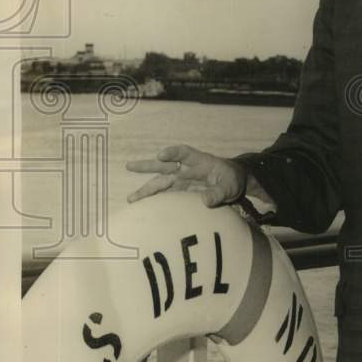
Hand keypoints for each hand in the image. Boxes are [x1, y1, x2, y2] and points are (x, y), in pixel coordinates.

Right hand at [126, 144, 246, 207]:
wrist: (232, 183)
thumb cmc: (231, 180)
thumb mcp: (229, 186)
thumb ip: (219, 192)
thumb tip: (205, 201)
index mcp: (199, 162)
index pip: (184, 154)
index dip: (173, 153)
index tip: (161, 155)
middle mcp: (186, 169)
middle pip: (165, 166)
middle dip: (148, 166)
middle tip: (130, 166)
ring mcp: (181, 180)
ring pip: (160, 182)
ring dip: (146, 189)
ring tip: (131, 198)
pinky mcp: (180, 191)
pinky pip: (164, 194)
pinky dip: (154, 200)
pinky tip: (142, 207)